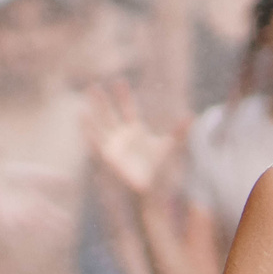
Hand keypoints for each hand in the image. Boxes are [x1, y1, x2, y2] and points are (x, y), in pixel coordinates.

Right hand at [83, 80, 188, 198]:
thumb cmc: (162, 172)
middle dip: (101, 101)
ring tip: (81, 104)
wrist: (154, 192)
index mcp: (136, 131)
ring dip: (92, 115)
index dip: (123, 96)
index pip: (127, 109)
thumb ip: (179, 132)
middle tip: (93, 86)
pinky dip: (88, 132)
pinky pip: (96, 143)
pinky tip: (82, 120)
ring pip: (100, 127)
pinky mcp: (109, 158)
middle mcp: (123, 137)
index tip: (119, 81)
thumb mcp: (171, 148)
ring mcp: (115, 147)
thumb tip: (191, 115)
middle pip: (109, 115)